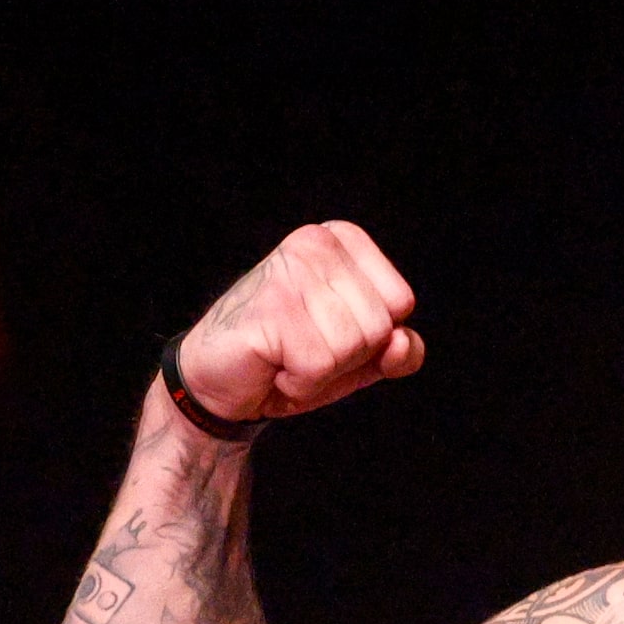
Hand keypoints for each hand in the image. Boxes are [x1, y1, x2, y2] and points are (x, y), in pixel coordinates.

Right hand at [173, 221, 422, 423]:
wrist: (221, 381)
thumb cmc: (291, 359)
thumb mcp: (360, 357)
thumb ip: (398, 351)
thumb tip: (402, 342)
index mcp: (342, 242)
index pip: (400, 302)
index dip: (373, 339)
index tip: (330, 335)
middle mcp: (315, 244)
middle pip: (379, 326)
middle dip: (347, 358)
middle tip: (303, 348)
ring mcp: (290, 271)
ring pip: (352, 346)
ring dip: (321, 372)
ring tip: (286, 356)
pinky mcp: (270, 306)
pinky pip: (318, 364)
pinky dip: (299, 382)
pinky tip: (272, 365)